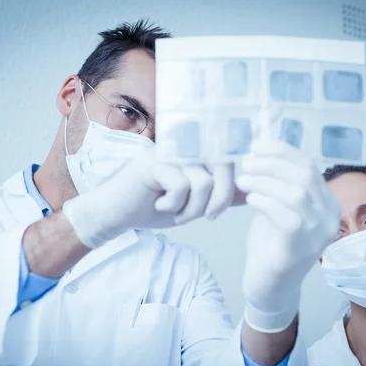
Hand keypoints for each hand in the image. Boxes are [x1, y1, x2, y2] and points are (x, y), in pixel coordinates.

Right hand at [62, 146, 235, 248]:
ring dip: (192, 209)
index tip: (214, 213)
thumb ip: (218, 195)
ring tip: (175, 212)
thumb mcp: (194, 204)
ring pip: (203, 182)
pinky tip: (158, 205)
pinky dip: (173, 205)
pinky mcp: (154, 162)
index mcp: (196, 153)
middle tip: (207, 218)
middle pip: (223, 168)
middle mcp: (186, 147)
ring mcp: (170, 152)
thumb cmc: (154, 207)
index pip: (229, 163)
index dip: (229, 190)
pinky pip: (181, 186)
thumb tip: (248, 193)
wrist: (117, 214)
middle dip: (219, 201)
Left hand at [236, 139, 340, 332]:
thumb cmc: (271, 243)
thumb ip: (277, 182)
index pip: (309, 166)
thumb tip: (262, 147)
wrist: (269, 286)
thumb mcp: (277, 205)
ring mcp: (318, 236)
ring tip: (243, 179)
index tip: (257, 145)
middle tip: (246, 162)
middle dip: (272, 163)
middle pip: (304, 176)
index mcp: (327, 203)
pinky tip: (250, 199)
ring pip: (296, 194)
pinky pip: (288, 217)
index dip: (283, 151)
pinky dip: (266, 202)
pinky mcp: (300, 250)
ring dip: (265, 181)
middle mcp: (330, 218)